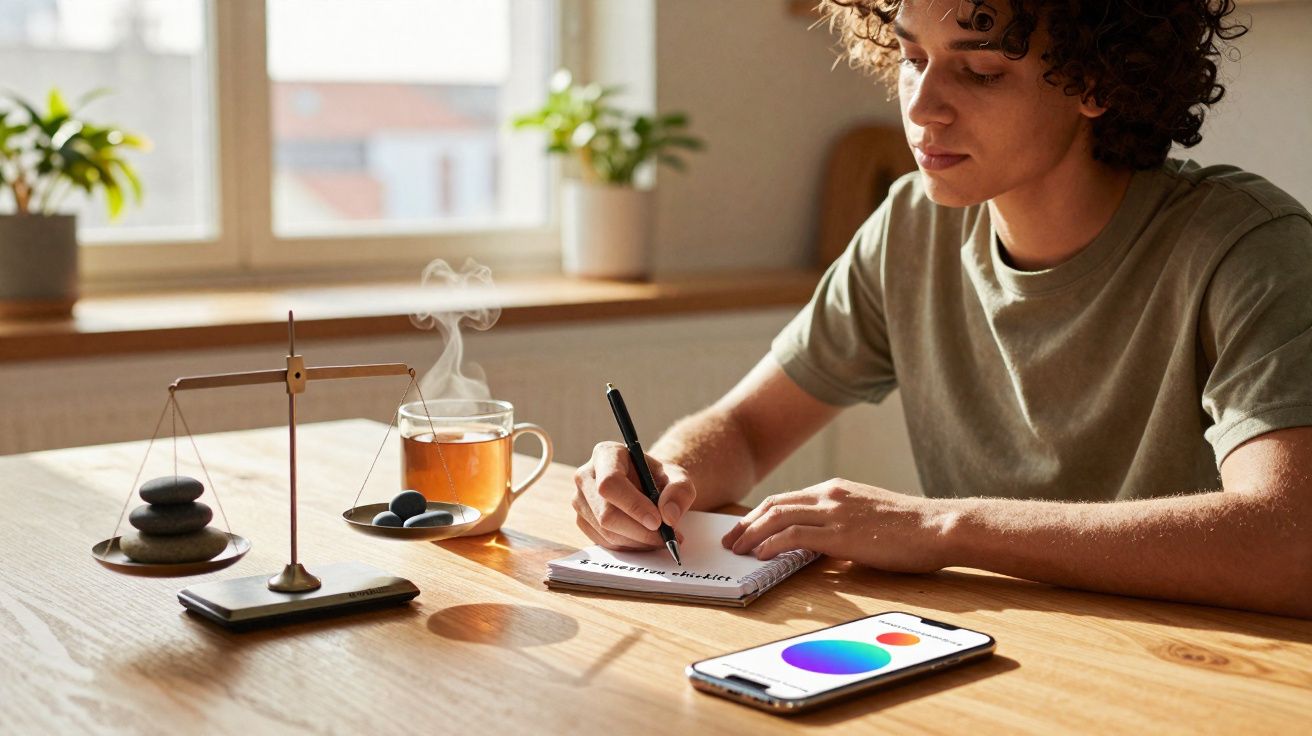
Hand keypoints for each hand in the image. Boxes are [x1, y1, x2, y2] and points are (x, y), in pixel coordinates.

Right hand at [572, 441, 695, 549]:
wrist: (646, 487)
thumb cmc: (658, 478)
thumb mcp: (678, 477)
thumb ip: (680, 491)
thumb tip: (669, 515)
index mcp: (606, 454)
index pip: (610, 483)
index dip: (633, 505)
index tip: (657, 521)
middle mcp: (586, 476)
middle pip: (606, 513)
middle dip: (640, 531)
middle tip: (666, 536)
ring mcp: (580, 500)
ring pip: (606, 532)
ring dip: (638, 541)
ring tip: (661, 537)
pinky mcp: (582, 521)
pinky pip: (605, 543)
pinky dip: (630, 546)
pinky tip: (645, 539)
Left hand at [720, 479, 956, 572]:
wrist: (938, 526)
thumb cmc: (911, 527)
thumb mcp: (868, 515)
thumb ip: (842, 523)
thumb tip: (823, 544)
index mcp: (836, 489)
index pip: (786, 499)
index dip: (760, 514)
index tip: (745, 529)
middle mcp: (830, 494)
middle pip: (774, 505)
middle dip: (747, 523)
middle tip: (731, 540)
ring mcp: (834, 512)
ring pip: (777, 517)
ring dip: (752, 534)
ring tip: (738, 550)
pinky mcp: (840, 533)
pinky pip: (794, 535)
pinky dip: (772, 543)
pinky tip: (761, 555)